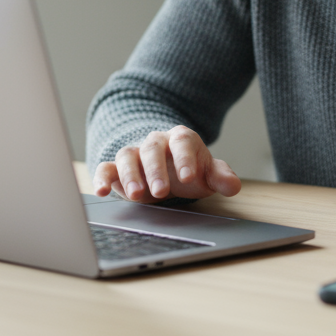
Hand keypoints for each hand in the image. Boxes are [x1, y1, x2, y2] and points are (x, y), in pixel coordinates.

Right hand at [93, 125, 240, 202]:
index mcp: (180, 138)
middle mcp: (155, 142)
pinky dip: (102, 177)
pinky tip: (102, 191)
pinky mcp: (117, 168)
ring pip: (127, 156)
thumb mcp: (208, 174)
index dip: (185, 158)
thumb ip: (221, 177)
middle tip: (162, 192)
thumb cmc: (190, 170)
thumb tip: (233, 185)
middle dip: (156, 170)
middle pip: (152, 150)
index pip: (182, 142)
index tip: (189, 176)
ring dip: (130, 176)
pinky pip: (106, 168)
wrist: (170, 169)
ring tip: (137, 196)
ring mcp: (135, 153)